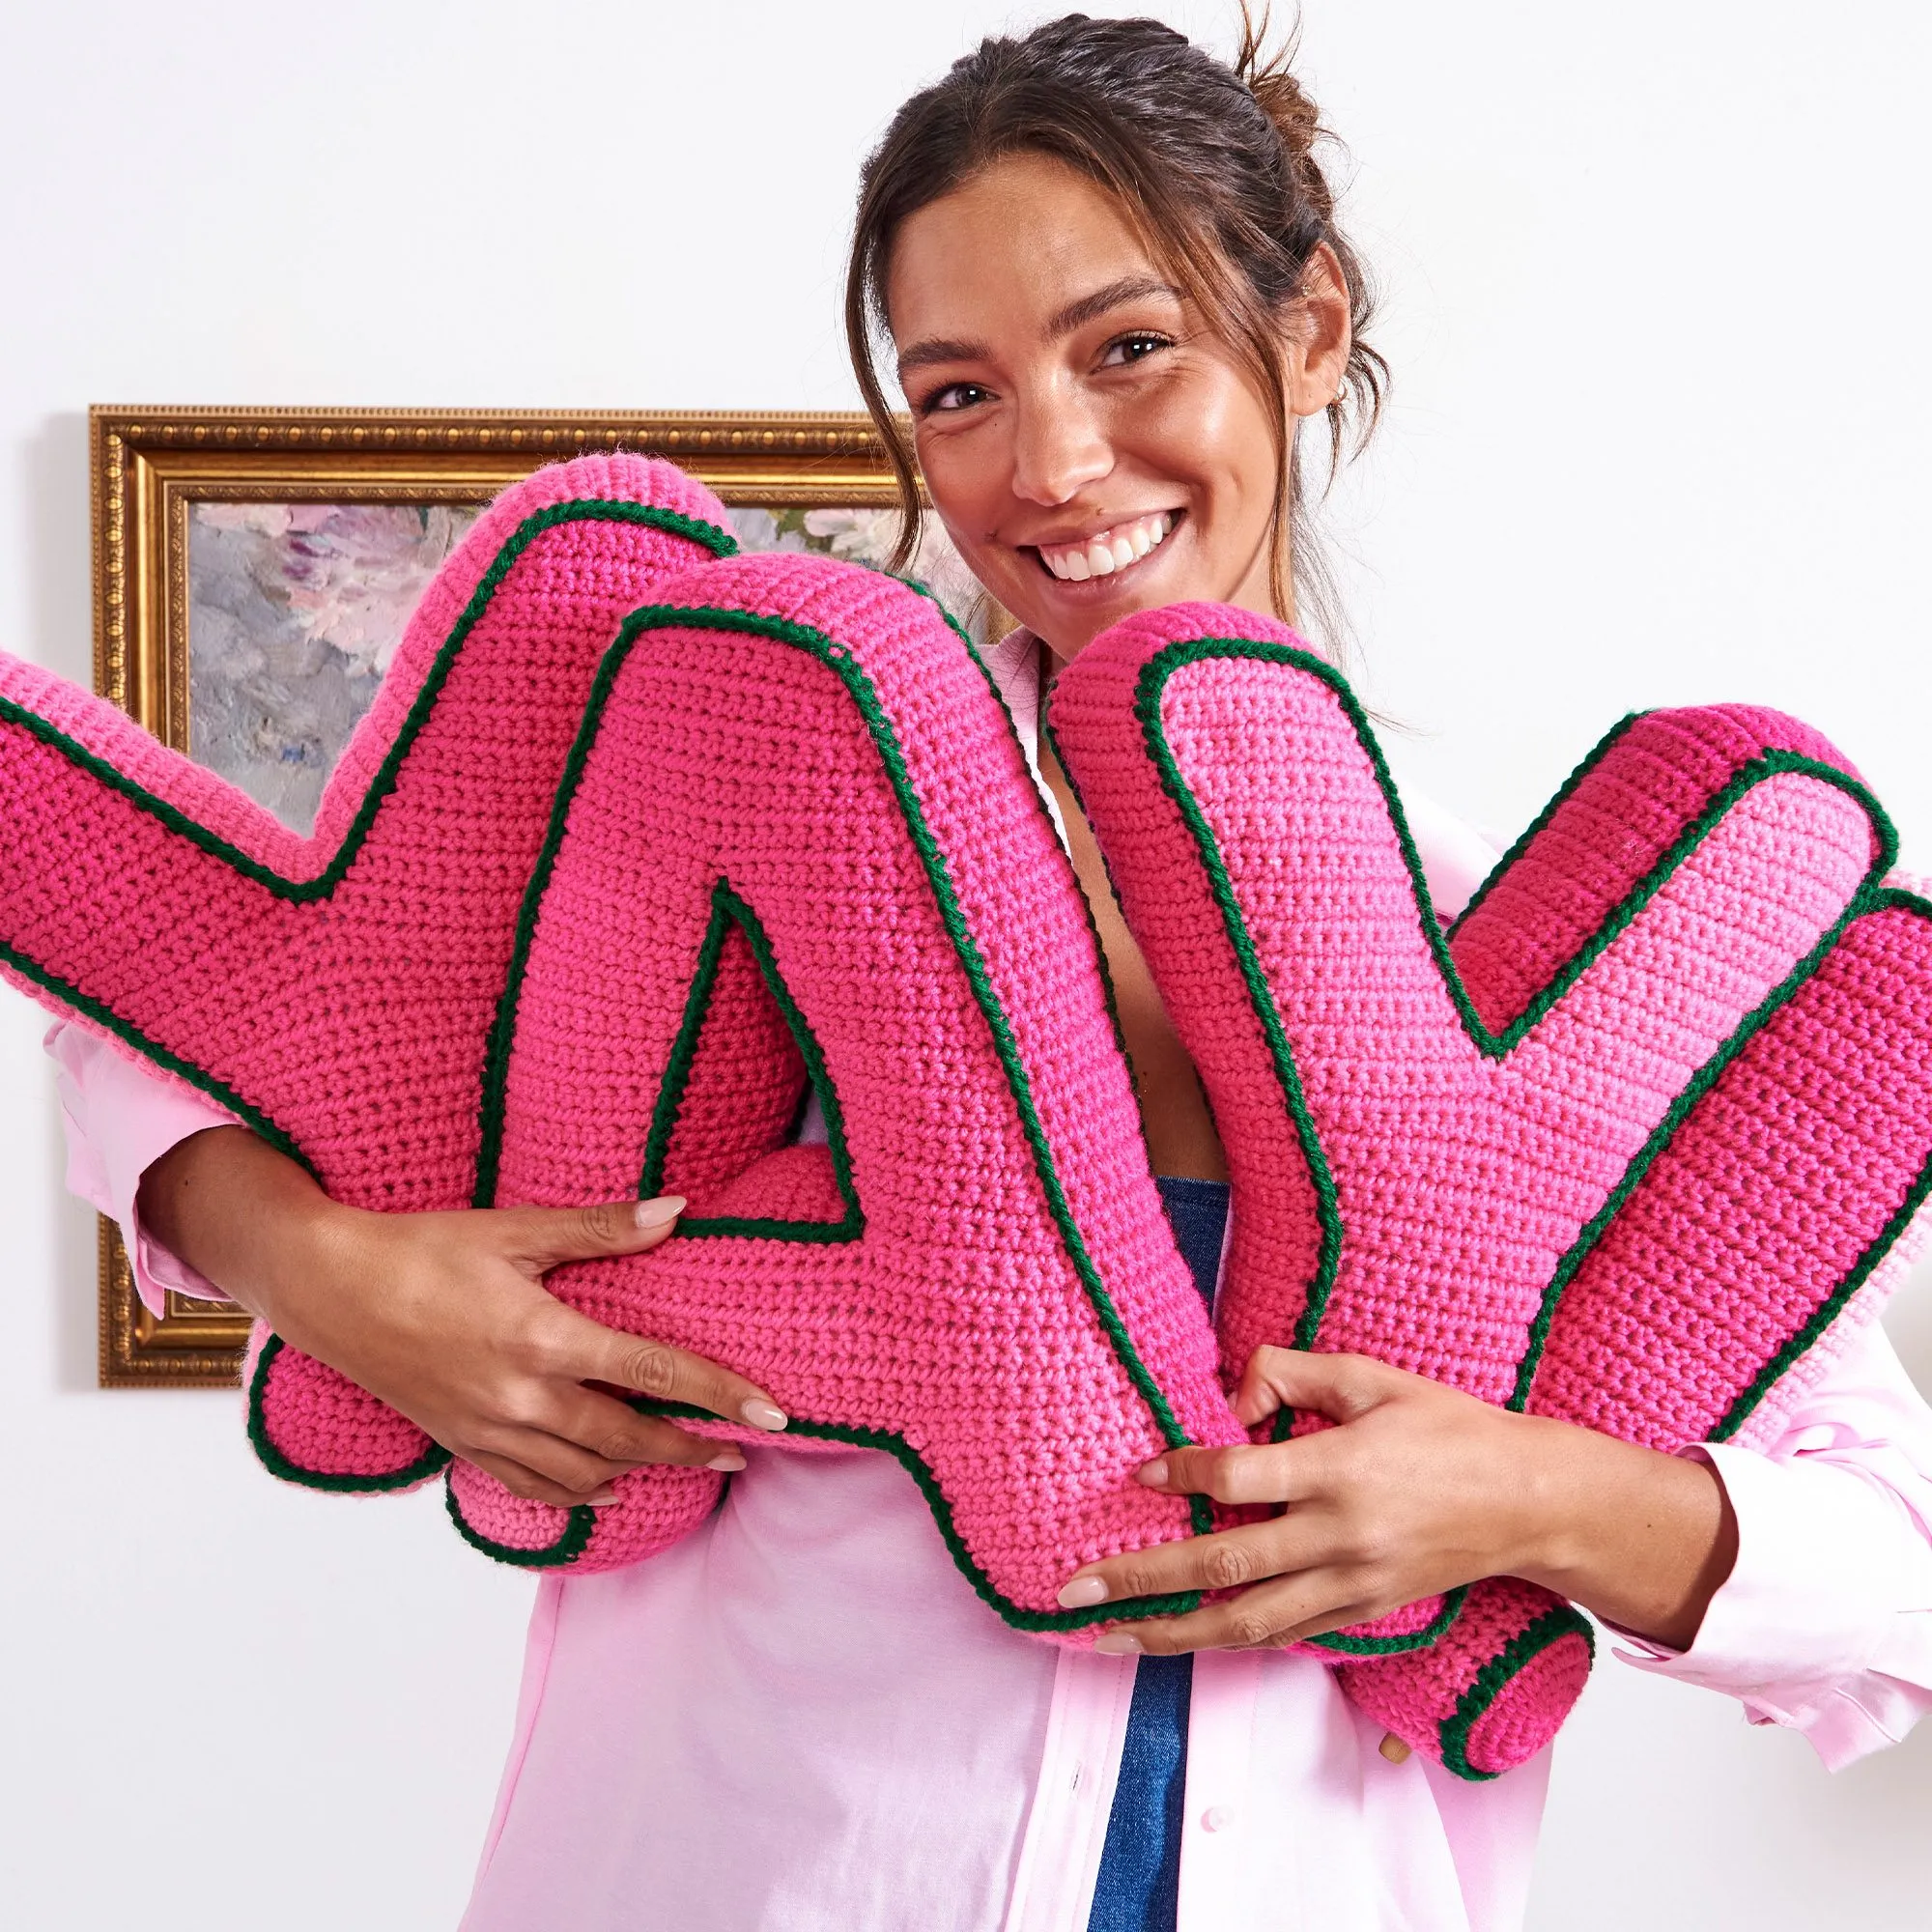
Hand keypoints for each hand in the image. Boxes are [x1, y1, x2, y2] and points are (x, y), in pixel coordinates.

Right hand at [139, 1126, 788, 1508]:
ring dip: (644, 1473)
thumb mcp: (514, 1229)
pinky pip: (533, 1486)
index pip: (654, 1375)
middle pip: (630, 1438)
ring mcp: (490, 1430)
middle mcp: (523, 1398)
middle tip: (745, 1453)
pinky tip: (608, 1490)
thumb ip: (601, 1228)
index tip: (773, 1415)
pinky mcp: (461, 1443)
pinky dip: (579, 1493)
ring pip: (586, 1473)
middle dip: (694, 1450)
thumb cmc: (421, 1248)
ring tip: (692, 1466)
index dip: (720, 1396)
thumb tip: (677, 1210)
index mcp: (544, 1338)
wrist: (326, 1289)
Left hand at [1056, 1348, 1736, 1653]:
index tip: (1141, 1472)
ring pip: (1246, 1624)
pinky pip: (1283, 1634)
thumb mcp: (1372, 1376)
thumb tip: (1228, 1402)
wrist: (1528, 1501)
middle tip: (1076, 1591)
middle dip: (1143, 1581)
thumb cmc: (1448, 1428)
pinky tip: (1183, 1637)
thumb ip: (1292, 1372)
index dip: (1182, 1474)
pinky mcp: (1361, 1612)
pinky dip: (1228, 1640)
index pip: (1239, 1481)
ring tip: (1111, 1637)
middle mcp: (1340, 1537)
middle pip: (1224, 1569)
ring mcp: (1351, 1585)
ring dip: (1172, 1633)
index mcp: (1341, 1469)